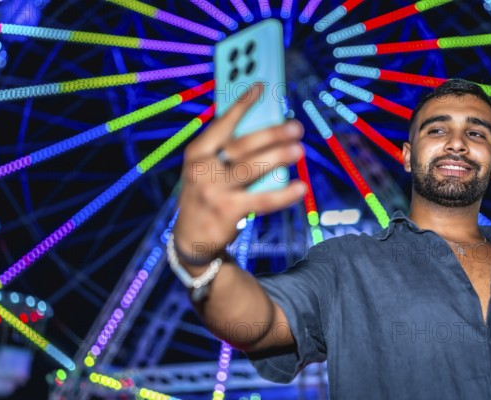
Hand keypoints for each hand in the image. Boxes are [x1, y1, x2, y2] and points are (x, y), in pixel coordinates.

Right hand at [173, 83, 305, 263]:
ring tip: (299, 150)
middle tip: (295, 127)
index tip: (262, 86)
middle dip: (272, 133)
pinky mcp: (228, 211)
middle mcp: (203, 169)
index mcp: (196, 153)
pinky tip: (300, 187)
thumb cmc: (205, 195)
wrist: (190, 239)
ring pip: (253, 168)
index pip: (222, 123)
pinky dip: (284, 194)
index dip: (242, 104)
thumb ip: (226, 151)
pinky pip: (263, 199)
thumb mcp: (205, 170)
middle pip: (243, 145)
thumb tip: (265, 130)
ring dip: (279, 157)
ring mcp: (214, 190)